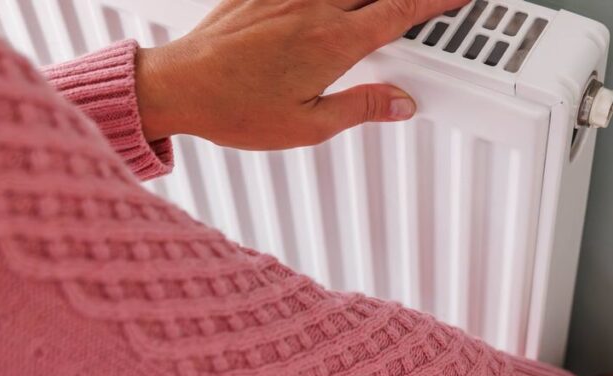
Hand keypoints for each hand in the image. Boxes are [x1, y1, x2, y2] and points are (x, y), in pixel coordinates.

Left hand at [134, 0, 467, 149]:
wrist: (177, 87)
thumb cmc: (234, 108)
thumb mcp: (308, 126)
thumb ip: (362, 108)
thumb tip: (401, 103)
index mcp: (333, 43)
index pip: (399, 12)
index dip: (434, 1)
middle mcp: (313, 8)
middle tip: (424, 3)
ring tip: (380, 5)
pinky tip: (329, 4)